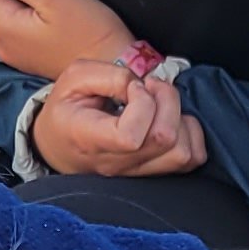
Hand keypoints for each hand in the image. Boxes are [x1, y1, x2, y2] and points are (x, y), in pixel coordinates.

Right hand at [28, 59, 204, 178]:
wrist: (58, 144)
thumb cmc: (66, 108)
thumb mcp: (75, 78)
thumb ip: (111, 76)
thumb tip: (143, 88)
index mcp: (90, 140)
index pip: (131, 137)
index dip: (142, 104)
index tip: (132, 88)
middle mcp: (116, 164)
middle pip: (164, 139)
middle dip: (167, 100)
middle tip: (150, 87)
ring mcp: (137, 173)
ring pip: (183, 154)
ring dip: (180, 118)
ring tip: (159, 104)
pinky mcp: (153, 173)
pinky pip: (190, 159)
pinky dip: (189, 134)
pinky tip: (169, 118)